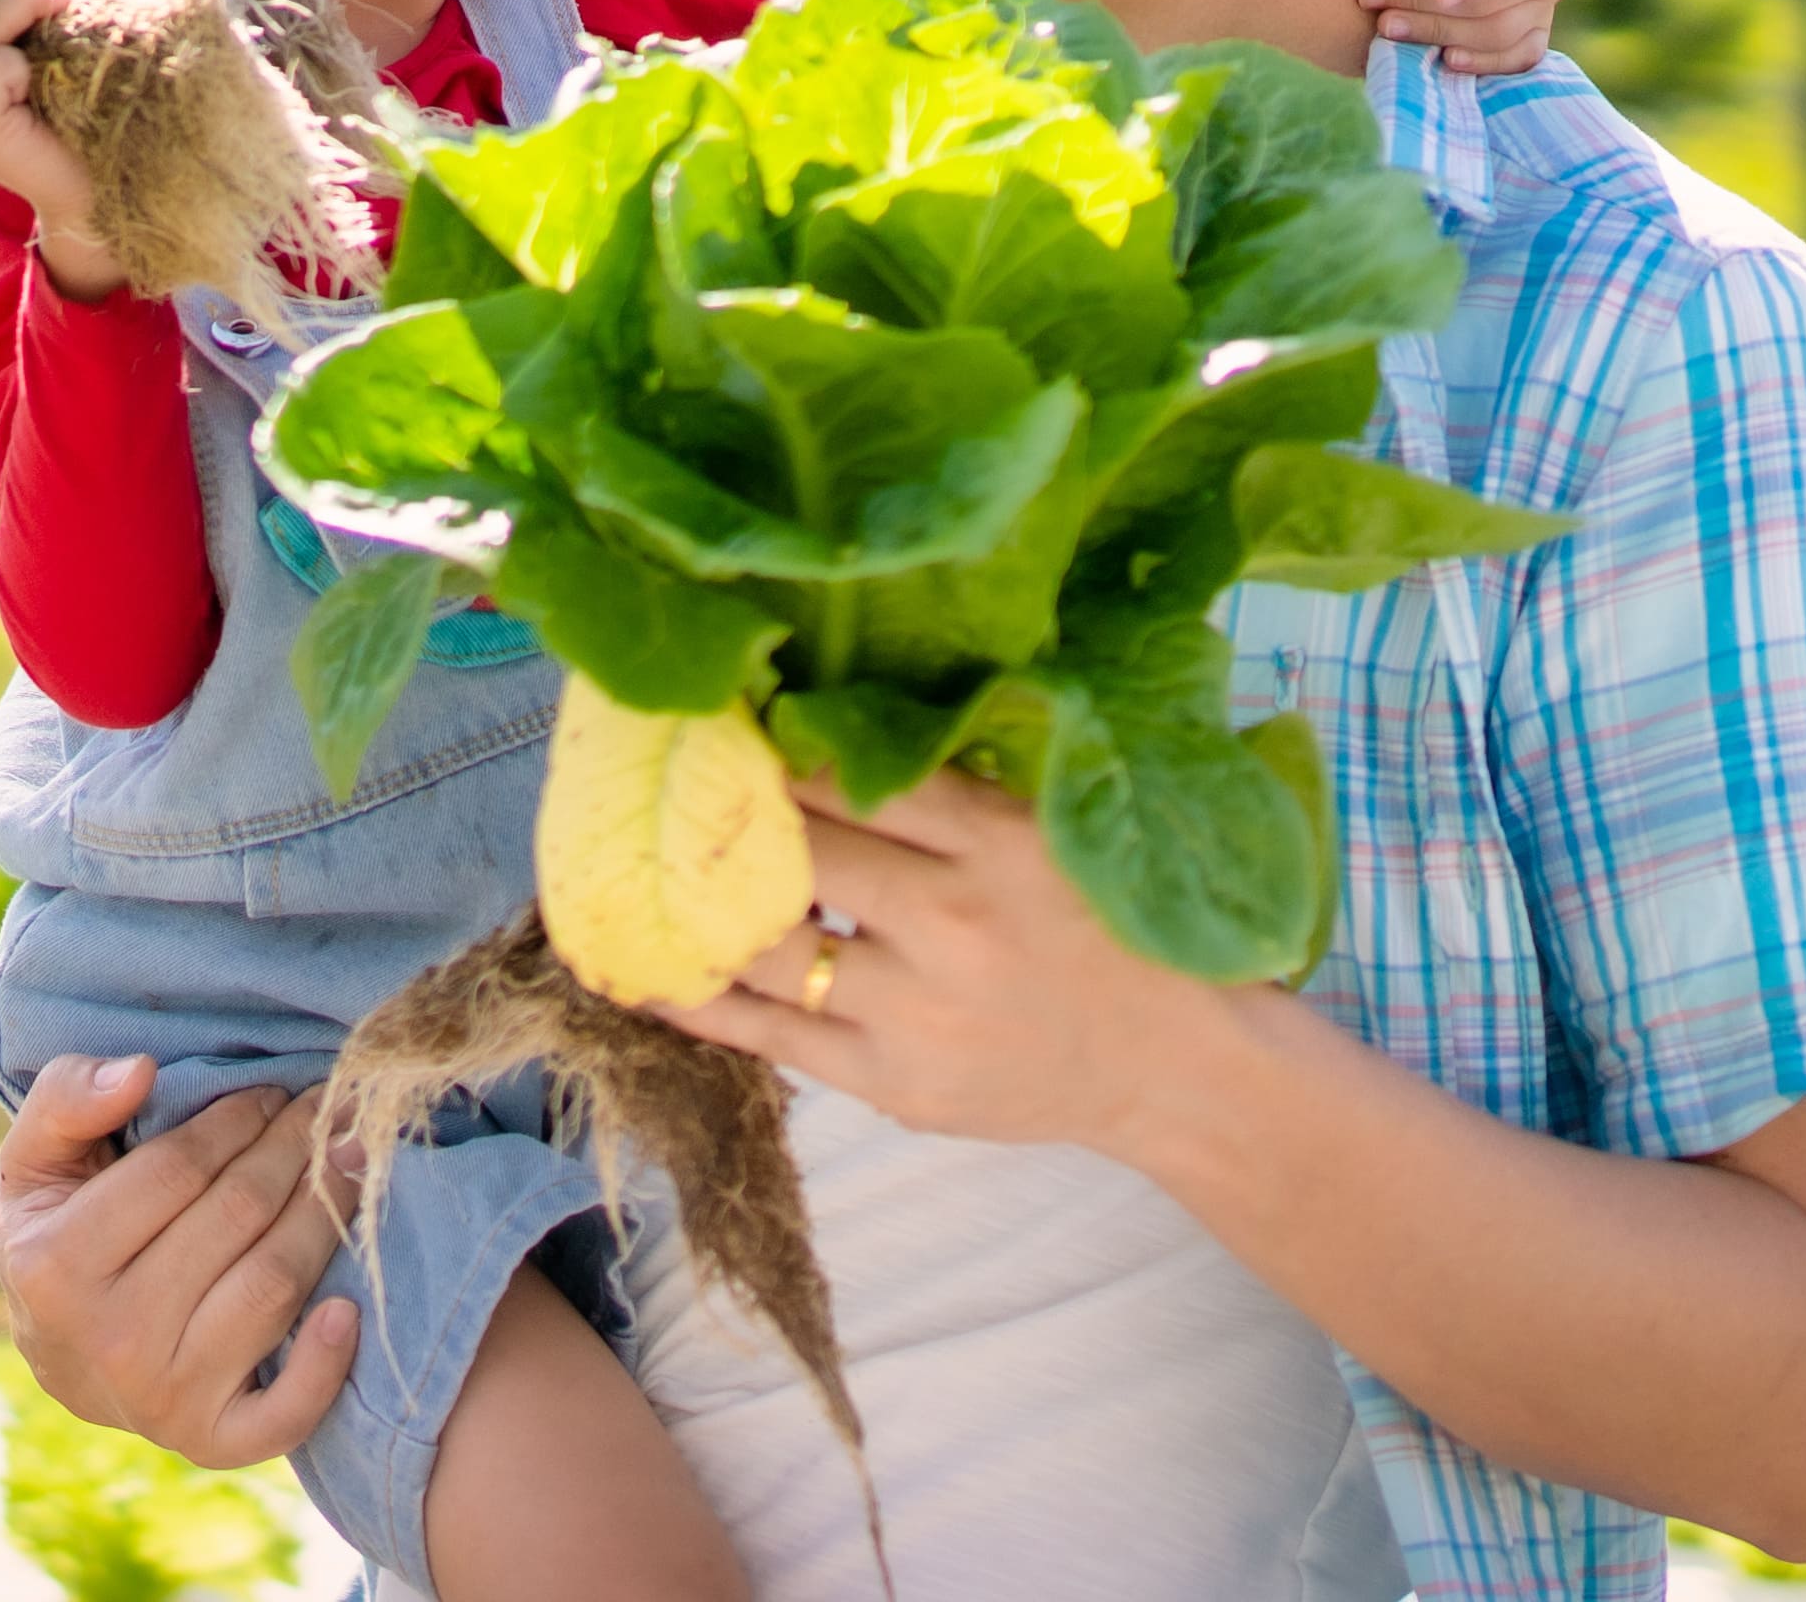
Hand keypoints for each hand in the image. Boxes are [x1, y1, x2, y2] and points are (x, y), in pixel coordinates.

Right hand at [0, 1052, 362, 1467]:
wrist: (62, 1357)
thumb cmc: (58, 1234)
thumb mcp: (35, 1160)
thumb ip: (66, 1101)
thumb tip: (138, 1071)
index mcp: (56, 1263)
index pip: (178, 1170)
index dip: (237, 1119)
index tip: (270, 1091)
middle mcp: (110, 1338)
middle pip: (237, 1219)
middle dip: (293, 1149)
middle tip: (326, 1110)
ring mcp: (163, 1398)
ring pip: (272, 1288)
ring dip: (325, 1215)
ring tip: (348, 1163)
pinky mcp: (210, 1442)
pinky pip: (282, 1415)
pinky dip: (325, 1366)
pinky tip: (350, 1308)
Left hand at [655, 772, 1237, 1158]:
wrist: (1179, 1067)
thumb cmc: (1110, 929)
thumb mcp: (1051, 831)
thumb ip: (954, 788)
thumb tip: (825, 724)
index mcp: (997, 839)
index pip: (851, 777)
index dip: (769, 747)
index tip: (713, 721)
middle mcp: (952, 921)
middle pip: (796, 853)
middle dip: (717, 816)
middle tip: (655, 784)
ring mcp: (918, 1011)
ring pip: (767, 945)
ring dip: (690, 907)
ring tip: (626, 871)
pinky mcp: (894, 1084)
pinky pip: (769, 1036)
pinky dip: (696, 1000)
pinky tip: (640, 972)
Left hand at [1358, 0, 1572, 74]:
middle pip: (1501, 15)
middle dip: (1434, 17)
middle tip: (1377, 9)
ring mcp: (1543, 6)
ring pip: (1503, 42)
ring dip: (1443, 40)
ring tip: (1388, 29)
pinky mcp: (1528, 28)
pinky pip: (1516, 59)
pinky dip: (1481, 65)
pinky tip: (1439, 61)